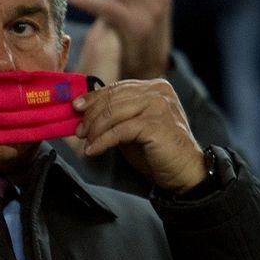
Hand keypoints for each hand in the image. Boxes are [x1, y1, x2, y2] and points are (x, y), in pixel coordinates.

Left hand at [72, 79, 205, 192]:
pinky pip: (120, 130)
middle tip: (79, 131)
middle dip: (91, 115)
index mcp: (154, 87)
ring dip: (95, 129)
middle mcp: (158, 92)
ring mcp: (159, 106)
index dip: (93, 97)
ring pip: (114, 113)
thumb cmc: (156, 150)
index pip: (116, 88)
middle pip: (113, 98)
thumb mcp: (133, 125)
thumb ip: (116, 114)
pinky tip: (94, 150)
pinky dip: (103, 141)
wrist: (183, 171)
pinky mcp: (156, 124)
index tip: (76, 108)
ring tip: (87, 142)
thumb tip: (83, 111)